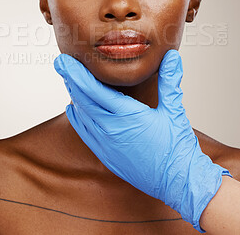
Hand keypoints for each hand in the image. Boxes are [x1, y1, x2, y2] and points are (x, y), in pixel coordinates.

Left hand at [54, 49, 230, 232]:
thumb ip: (170, 81)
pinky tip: (72, 110)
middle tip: (60, 64)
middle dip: (70, 80)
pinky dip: (78, 119)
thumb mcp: (174, 110)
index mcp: (127, 116)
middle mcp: (112, 130)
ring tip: (69, 80)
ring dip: (74, 97)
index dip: (77, 74)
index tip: (64, 62)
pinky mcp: (107, 156)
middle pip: (83, 100)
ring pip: (83, 116)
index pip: (94, 90)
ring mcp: (107, 145)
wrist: (179, 183)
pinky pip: (86, 134)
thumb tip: (172, 57)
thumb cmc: (177, 149)